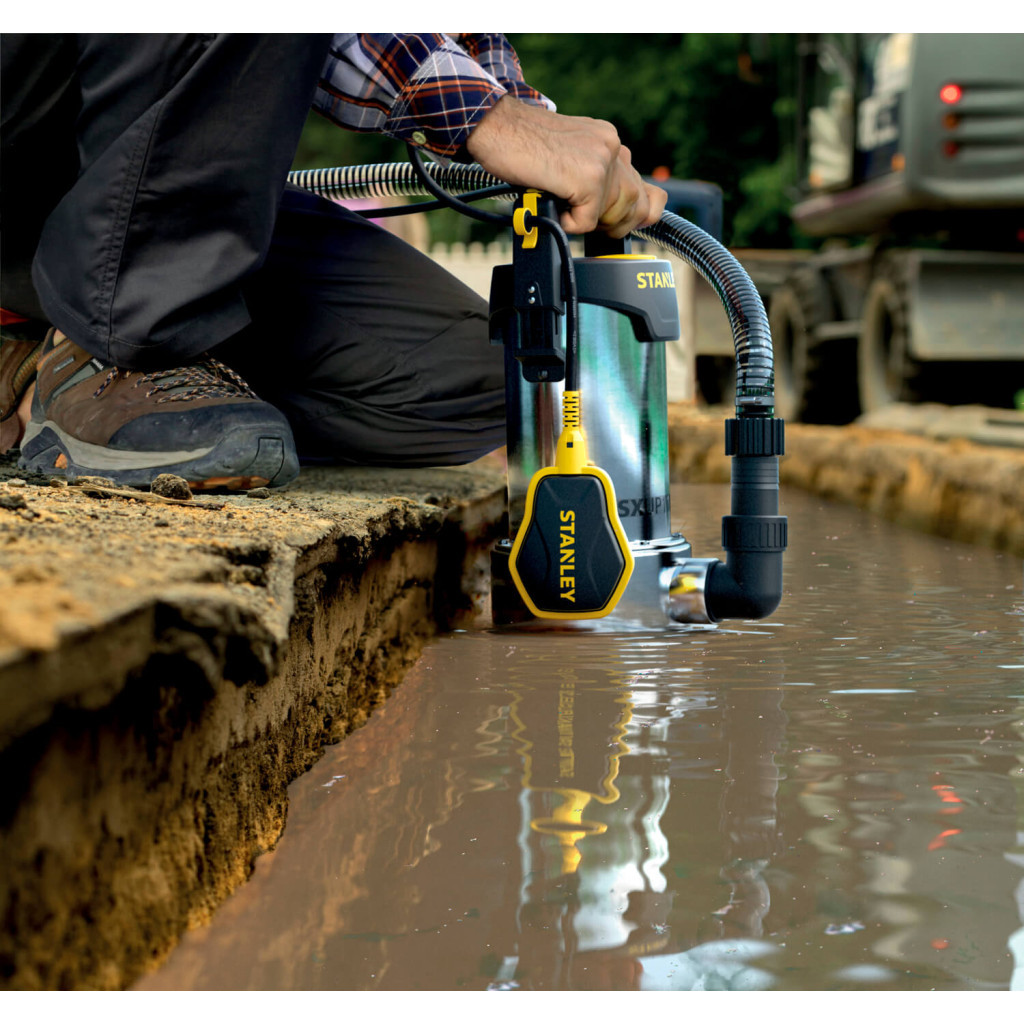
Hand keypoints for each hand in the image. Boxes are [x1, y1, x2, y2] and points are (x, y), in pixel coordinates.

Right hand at [466, 96, 666, 237]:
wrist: (494, 126)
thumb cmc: (519, 145)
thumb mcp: (567, 158)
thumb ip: (593, 177)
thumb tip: (611, 209)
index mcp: (608, 141)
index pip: (644, 189)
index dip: (633, 214)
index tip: (616, 224)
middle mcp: (611, 147)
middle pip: (636, 206)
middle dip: (613, 225)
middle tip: (582, 219)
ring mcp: (601, 161)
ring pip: (614, 216)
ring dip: (587, 222)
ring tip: (561, 206)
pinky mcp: (587, 178)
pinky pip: (587, 222)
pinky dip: (567, 223)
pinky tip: (550, 202)